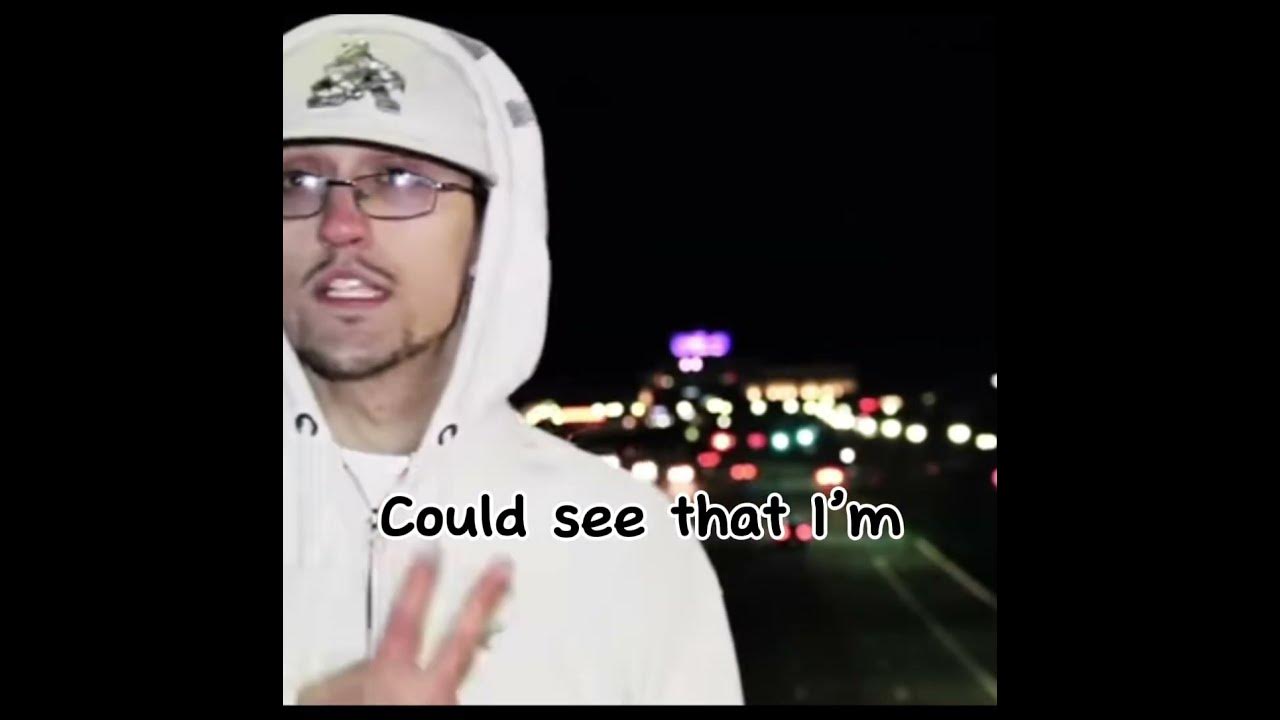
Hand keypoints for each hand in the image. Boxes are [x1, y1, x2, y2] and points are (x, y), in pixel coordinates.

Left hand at [297, 556, 511, 704]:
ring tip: (379, 703)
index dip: (484, 596)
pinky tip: (356, 706)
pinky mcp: (315, 695)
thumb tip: (459, 688)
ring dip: (375, 675)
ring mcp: (347, 685)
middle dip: (421, 584)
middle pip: (407, 621)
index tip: (497, 568)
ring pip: (368, 666)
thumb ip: (451, 697)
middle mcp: (386, 681)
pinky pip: (340, 686)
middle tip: (429, 554)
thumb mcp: (441, 712)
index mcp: (428, 694)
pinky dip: (349, 693)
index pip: (465, 635)